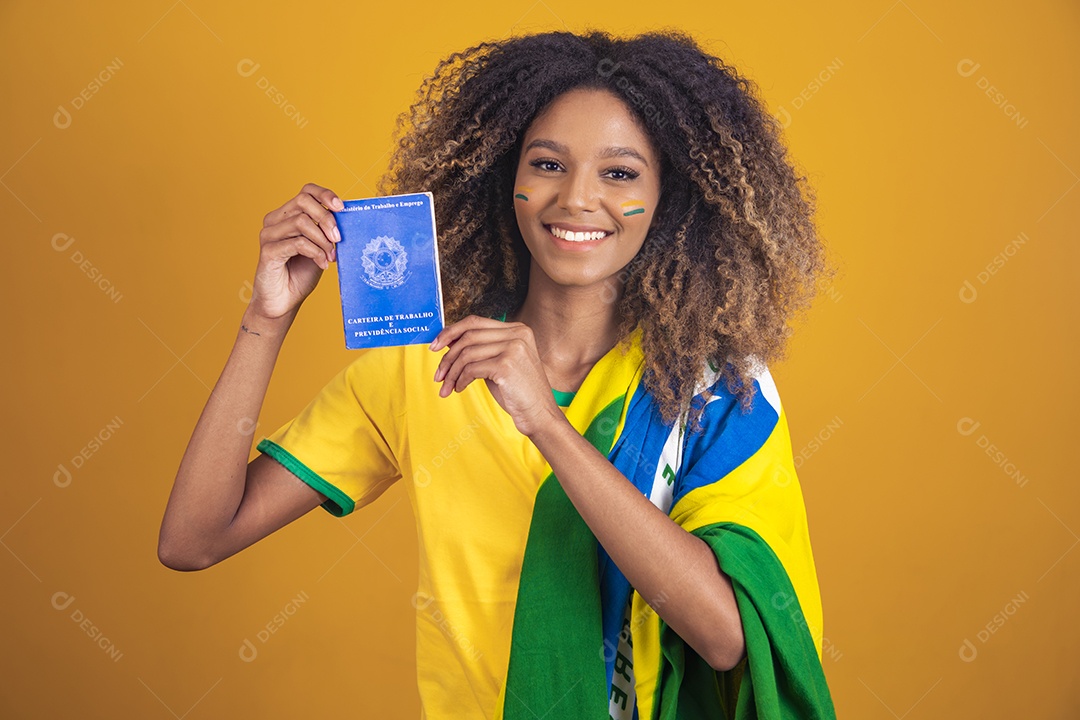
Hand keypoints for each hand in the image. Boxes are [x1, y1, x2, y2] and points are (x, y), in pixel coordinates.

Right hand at [249, 183, 343, 320]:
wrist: (283, 302)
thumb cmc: (300, 274)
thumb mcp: (320, 248)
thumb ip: (327, 232)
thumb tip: (347, 218)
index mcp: (286, 215)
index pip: (305, 191)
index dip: (325, 195)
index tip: (342, 208)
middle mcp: (274, 221)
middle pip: (303, 202)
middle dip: (326, 218)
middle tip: (338, 239)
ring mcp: (269, 235)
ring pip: (301, 222)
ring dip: (323, 240)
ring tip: (330, 256)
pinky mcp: (268, 251)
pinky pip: (298, 243)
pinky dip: (315, 252)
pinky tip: (322, 264)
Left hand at [430, 315, 564, 436]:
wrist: (539, 415)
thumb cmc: (518, 392)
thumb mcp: (497, 363)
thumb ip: (479, 350)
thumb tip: (447, 341)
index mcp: (518, 329)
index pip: (475, 321)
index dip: (451, 332)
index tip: (435, 346)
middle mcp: (517, 334)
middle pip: (468, 336)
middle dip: (447, 356)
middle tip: (438, 375)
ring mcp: (513, 348)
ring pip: (467, 353)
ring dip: (451, 372)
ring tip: (447, 387)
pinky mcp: (506, 365)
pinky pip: (471, 369)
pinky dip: (460, 380)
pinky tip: (460, 389)